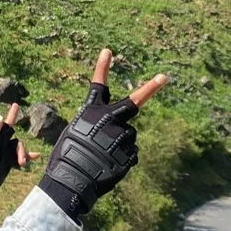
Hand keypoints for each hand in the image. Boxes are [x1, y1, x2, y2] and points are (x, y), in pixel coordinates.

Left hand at [0, 93, 39, 205]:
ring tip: (22, 162)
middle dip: (12, 116)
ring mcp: (3, 151)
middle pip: (8, 126)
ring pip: (18, 145)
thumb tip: (1, 119)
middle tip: (15, 105)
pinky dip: (28, 156)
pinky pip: (20, 156)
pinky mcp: (8, 161)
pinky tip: (35, 157)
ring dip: (22, 152)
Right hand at [39, 48, 166, 222]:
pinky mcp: (129, 152)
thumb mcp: (74, 135)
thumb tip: (108, 131)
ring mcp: (121, 135)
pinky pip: (130, 153)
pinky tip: (110, 166)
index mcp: (92, 112)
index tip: (108, 51)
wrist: (73, 179)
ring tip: (104, 156)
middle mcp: (109, 119)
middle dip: (150, 88)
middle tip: (163, 78)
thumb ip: (94, 127)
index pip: (98, 85)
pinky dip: (123, 160)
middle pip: (134, 102)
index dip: (102, 68)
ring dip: (120, 144)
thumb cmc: (67, 158)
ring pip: (129, 135)